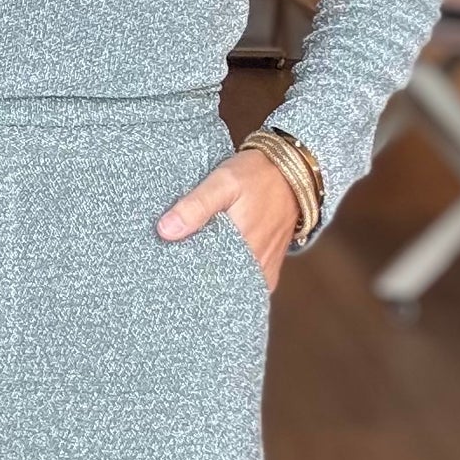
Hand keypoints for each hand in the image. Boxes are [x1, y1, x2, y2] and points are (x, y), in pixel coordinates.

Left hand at [155, 146, 296, 290]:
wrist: (294, 173)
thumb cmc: (257, 176)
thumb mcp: (223, 182)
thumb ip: (195, 206)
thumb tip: (165, 231)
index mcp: (241, 249)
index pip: (203, 278)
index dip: (182, 274)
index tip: (165, 265)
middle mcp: (255, 267)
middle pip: (216, 284)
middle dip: (195, 277)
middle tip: (175, 262)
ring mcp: (263, 272)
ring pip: (230, 285)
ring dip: (212, 276)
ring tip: (193, 261)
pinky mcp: (267, 270)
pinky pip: (244, 282)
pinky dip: (228, 276)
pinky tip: (214, 263)